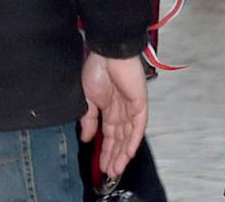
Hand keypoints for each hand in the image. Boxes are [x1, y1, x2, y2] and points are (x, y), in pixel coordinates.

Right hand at [79, 52, 147, 180]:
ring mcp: (131, 108)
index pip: (108, 134)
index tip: (101, 164)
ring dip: (122, 153)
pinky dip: (133, 140)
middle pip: (119, 139)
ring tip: (116, 169)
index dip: (105, 149)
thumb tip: (85, 136)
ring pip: (128, 136)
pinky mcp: (140, 105)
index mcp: (107, 107)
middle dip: (113, 156)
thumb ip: (88, 118)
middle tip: (109, 172)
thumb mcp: (86, 97)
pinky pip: (138, 126)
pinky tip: (127, 153)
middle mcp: (120, 110)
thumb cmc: (95, 67)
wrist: (107, 52)